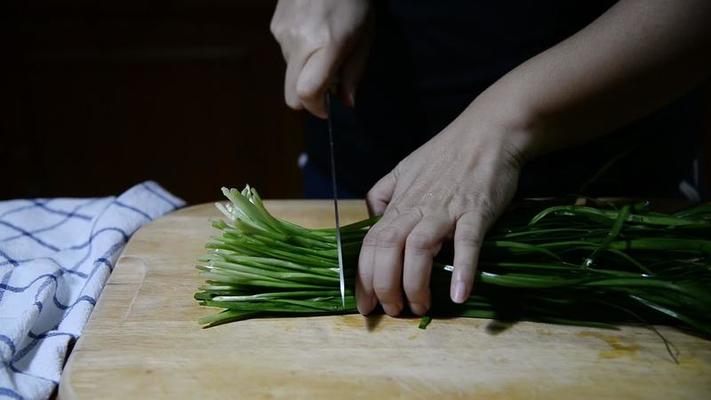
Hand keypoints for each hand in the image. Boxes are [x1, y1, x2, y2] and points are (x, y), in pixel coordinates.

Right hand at [270, 0, 372, 117]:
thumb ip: (354, 72)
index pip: (307, 92)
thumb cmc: (353, 2)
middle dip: (308, 98)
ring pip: (290, 72)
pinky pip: (286, 53)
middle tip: (326, 85)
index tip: (327, 108)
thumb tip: (346, 103)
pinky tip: (312, 31)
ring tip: (324, 45)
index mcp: (328, 45)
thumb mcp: (364, 37)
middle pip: (291, 94)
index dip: (316, 108)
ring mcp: (283, 33)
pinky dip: (300, 52)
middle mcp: (300, 41)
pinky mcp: (275, 25)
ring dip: (306, 70)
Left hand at [355, 107, 531, 316]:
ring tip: (420, 307)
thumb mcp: (404, 169)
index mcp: (399, 203)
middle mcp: (416, 208)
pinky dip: (462, 268)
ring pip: (419, 248)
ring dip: (415, 282)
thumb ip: (384, 195)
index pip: (370, 244)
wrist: (489, 132)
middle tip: (391, 311)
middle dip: (384, 286)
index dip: (363, 277)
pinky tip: (458, 293)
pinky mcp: (476, 210)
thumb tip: (371, 221)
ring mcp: (446, 209)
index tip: (364, 304)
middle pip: (387, 249)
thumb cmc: (447, 153)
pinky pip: (467, 242)